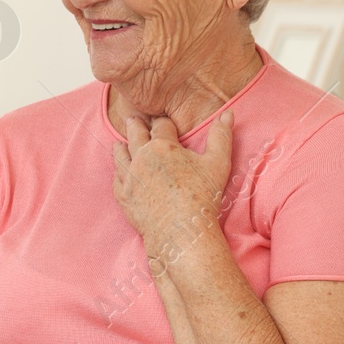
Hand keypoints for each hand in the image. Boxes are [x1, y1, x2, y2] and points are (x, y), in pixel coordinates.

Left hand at [111, 111, 233, 266]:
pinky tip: (119, 172)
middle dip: (136, 126)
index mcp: (162, 146)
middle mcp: (141, 158)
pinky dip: (117, 172)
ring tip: (119, 143)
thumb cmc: (202, 196)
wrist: (181, 230)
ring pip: (120, 156)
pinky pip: (116, 179)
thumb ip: (221, 136)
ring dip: (121, 147)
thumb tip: (228, 113)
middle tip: (132, 119)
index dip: (162, 122)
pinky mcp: (123, 196)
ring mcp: (129, 177)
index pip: (160, 125)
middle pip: (135, 135)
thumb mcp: (218, 163)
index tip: (161, 120)